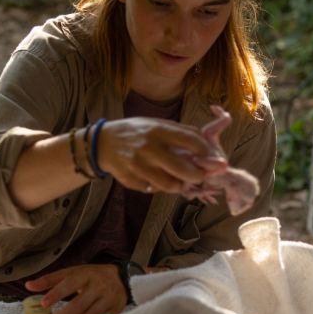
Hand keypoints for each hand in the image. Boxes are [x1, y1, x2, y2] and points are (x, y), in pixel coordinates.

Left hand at [25, 264, 127, 313]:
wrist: (121, 277)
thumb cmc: (91, 275)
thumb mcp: (73, 272)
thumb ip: (51, 279)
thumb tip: (28, 286)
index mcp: (87, 274)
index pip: (70, 283)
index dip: (57, 293)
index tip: (44, 304)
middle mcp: (100, 287)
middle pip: (79, 305)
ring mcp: (109, 300)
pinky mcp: (115, 311)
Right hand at [97, 117, 223, 193]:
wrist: (103, 143)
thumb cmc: (136, 132)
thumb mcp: (156, 123)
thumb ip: (180, 132)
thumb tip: (205, 141)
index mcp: (157, 130)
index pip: (191, 141)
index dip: (205, 151)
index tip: (209, 156)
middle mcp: (148, 148)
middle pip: (183, 169)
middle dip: (198, 175)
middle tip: (200, 176)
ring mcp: (138, 166)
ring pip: (170, 185)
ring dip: (180, 185)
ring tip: (181, 180)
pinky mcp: (130, 180)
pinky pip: (153, 189)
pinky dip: (161, 187)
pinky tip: (159, 179)